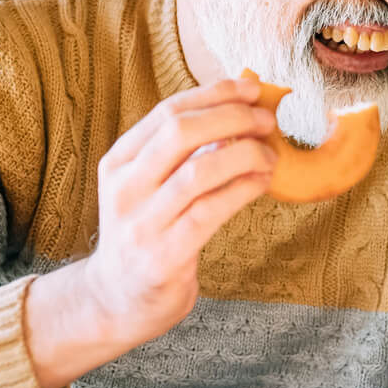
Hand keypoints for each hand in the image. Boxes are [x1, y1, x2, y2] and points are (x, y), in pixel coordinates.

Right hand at [25, 76, 276, 387]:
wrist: (117, 299)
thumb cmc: (147, 232)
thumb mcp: (149, 185)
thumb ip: (182, 153)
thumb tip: (239, 110)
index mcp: (119, 162)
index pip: (167, 113)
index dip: (213, 94)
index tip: (250, 88)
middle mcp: (124, 188)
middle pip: (180, 133)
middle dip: (232, 118)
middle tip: (267, 121)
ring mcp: (141, 223)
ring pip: (199, 171)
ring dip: (245, 155)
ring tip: (270, 156)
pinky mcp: (164, 255)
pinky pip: (210, 211)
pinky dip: (242, 190)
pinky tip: (262, 183)